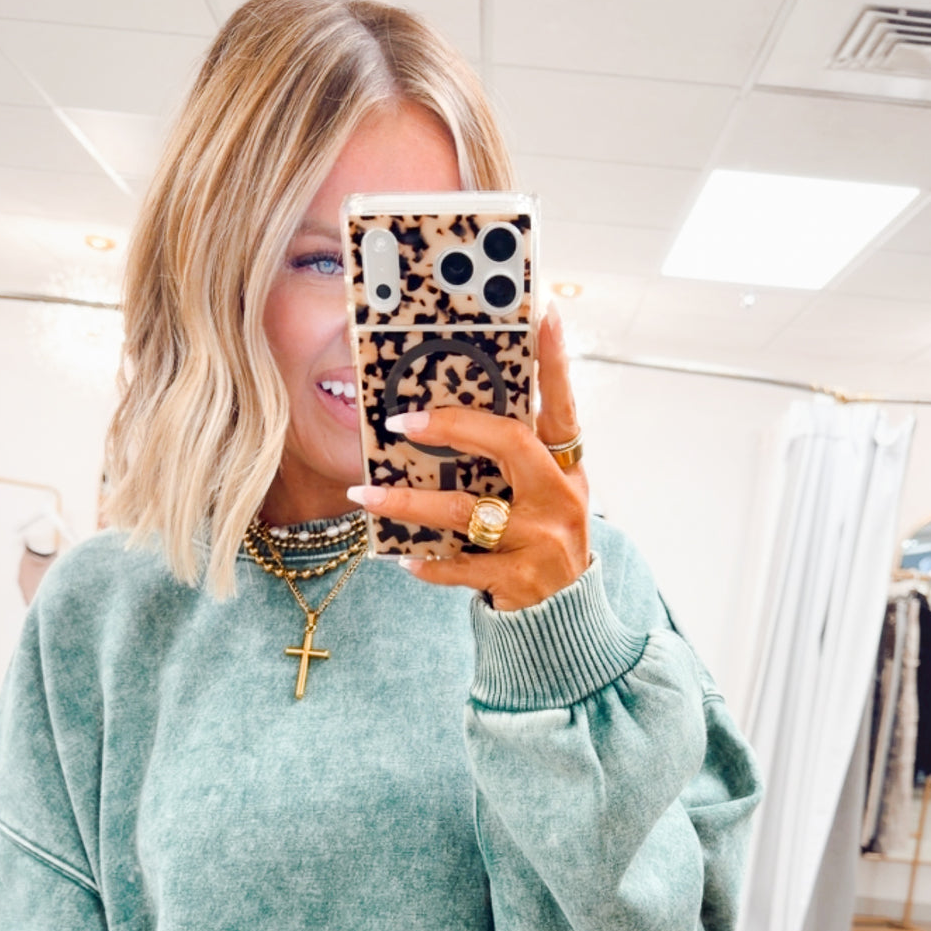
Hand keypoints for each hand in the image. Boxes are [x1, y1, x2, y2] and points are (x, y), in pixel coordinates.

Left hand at [347, 301, 590, 611]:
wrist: (566, 618)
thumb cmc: (543, 541)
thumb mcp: (545, 495)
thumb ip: (516, 459)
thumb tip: (452, 415)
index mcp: (567, 468)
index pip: (561, 406)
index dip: (554, 361)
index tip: (543, 312)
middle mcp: (560, 498)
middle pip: (508, 443)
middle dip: (452, 427)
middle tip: (400, 421)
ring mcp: (541, 540)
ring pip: (465, 511)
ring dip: (408, 503)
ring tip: (364, 497)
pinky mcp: (519, 580)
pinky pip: (461, 567)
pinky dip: (428, 564)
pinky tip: (401, 558)